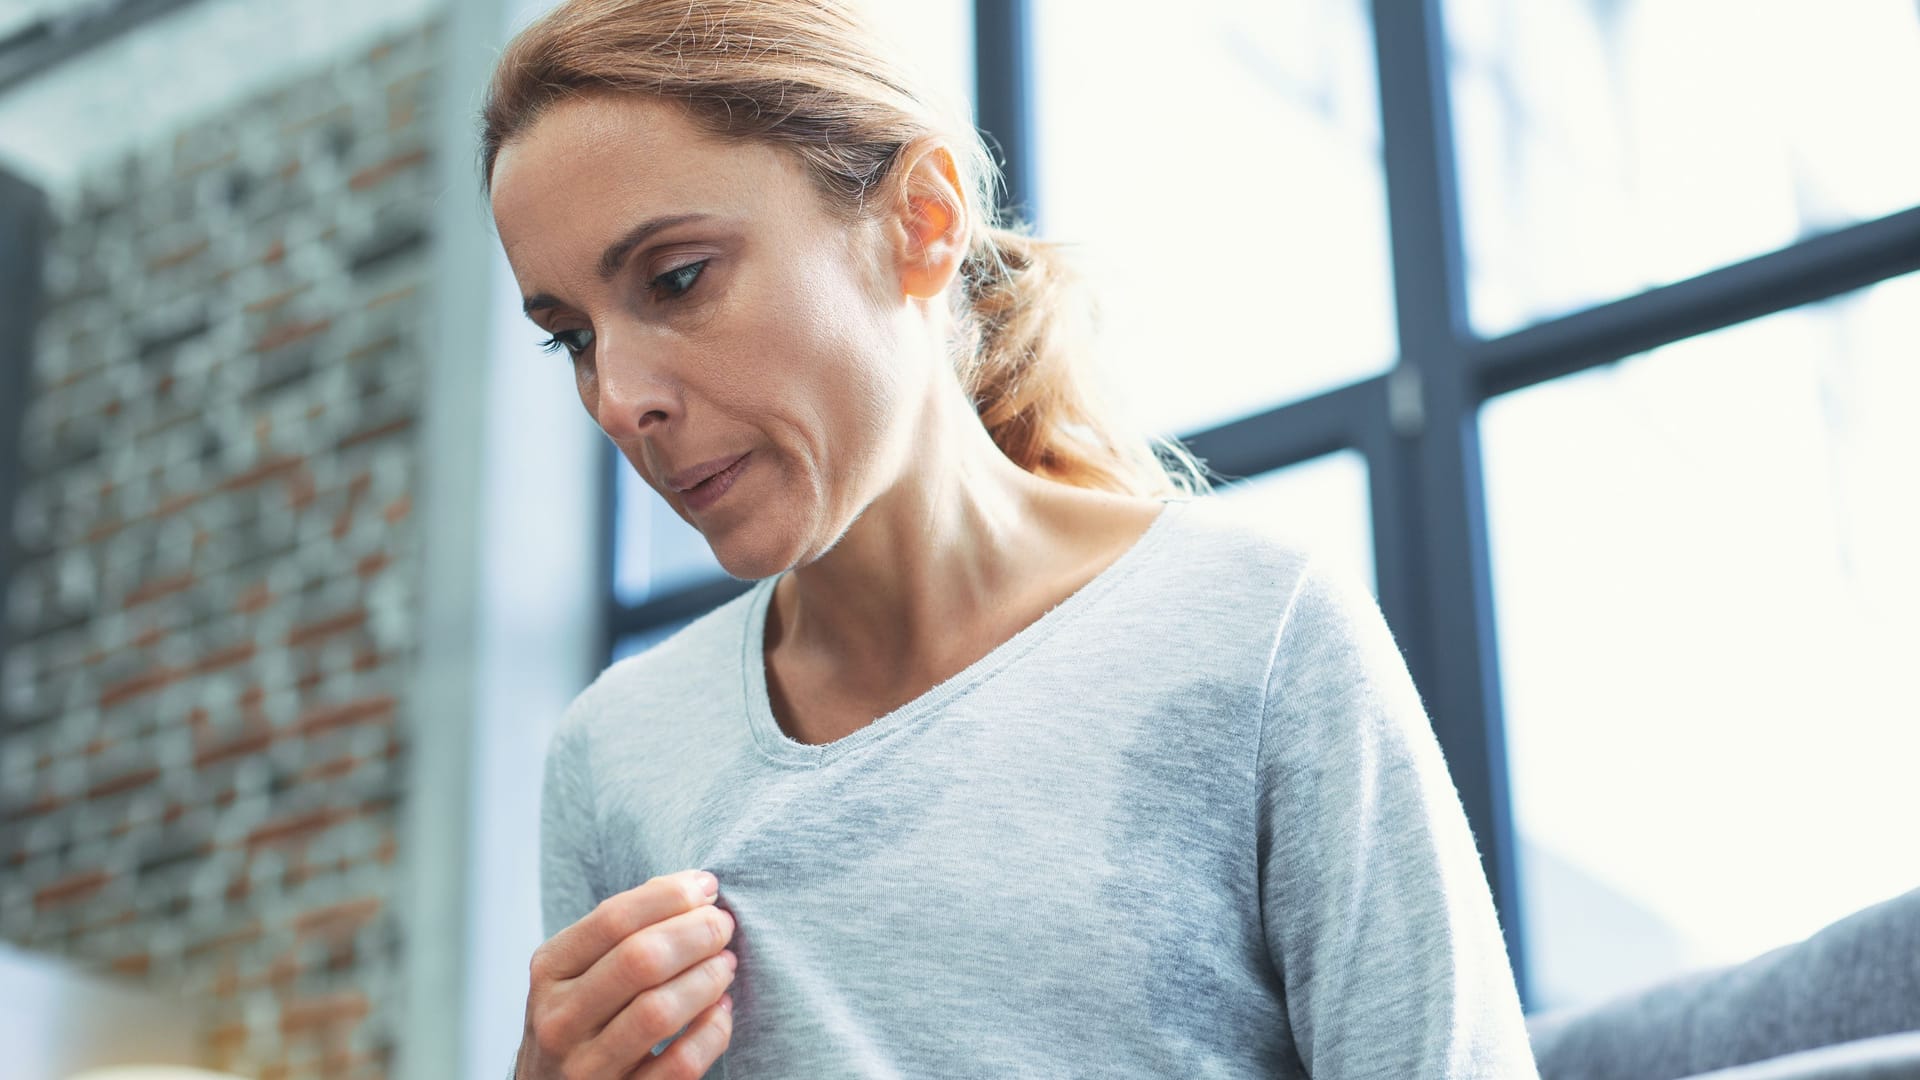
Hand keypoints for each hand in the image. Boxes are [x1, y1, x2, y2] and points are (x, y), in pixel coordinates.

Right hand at [517, 870, 737, 1078]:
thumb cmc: (580, 1017)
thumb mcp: (578, 969)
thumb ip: (621, 930)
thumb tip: (692, 887)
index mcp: (550, 971)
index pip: (614, 919)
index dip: (670, 896)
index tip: (707, 887)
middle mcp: (559, 1019)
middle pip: (640, 960)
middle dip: (696, 933)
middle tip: (723, 925)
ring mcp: (587, 1067)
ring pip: (659, 1012)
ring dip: (707, 979)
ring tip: (725, 964)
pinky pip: (681, 1064)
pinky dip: (713, 1031)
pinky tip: (720, 1011)